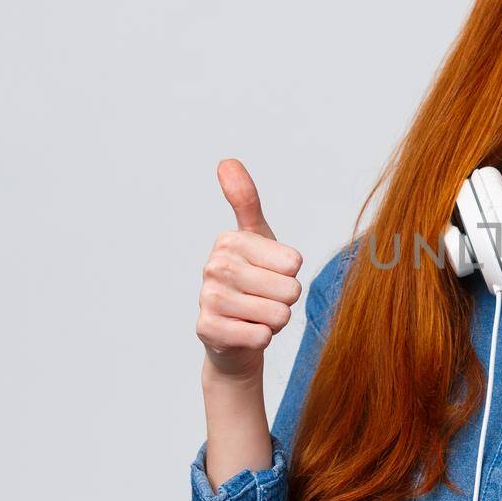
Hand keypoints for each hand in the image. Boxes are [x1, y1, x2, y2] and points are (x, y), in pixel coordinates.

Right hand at [196, 158, 304, 379]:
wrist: (233, 336)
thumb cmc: (251, 282)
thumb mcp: (256, 238)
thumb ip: (246, 200)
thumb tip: (226, 161)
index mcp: (229, 241)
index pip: (294, 263)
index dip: (289, 275)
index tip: (268, 275)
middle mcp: (213, 267)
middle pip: (290, 290)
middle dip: (284, 301)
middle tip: (263, 299)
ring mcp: (208, 299)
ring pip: (278, 315)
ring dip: (273, 321)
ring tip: (254, 315)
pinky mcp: (208, 331)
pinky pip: (260, 337)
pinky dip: (260, 339)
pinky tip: (244, 332)